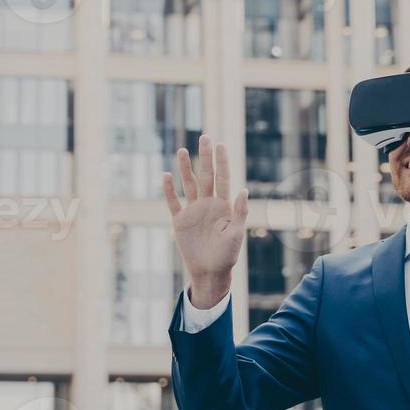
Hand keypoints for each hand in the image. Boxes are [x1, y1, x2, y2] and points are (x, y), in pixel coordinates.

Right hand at [162, 135, 247, 308]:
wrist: (210, 272)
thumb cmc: (227, 255)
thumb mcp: (236, 234)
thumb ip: (239, 212)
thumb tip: (243, 189)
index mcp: (223, 206)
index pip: (223, 178)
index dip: (222, 162)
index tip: (220, 145)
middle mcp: (208, 204)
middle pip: (206, 176)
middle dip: (206, 157)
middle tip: (205, 137)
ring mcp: (193, 211)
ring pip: (189, 185)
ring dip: (186, 168)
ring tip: (183, 150)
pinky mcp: (181, 222)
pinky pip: (173, 203)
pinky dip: (169, 190)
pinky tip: (166, 176)